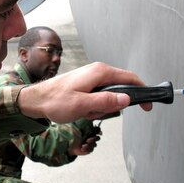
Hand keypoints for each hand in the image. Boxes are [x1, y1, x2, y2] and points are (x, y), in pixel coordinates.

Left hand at [17, 62, 151, 122]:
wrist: (36, 100)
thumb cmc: (55, 101)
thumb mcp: (82, 105)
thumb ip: (105, 101)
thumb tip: (127, 99)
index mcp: (100, 72)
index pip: (130, 78)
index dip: (142, 92)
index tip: (148, 106)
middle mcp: (98, 70)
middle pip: (120, 89)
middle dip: (111, 105)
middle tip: (94, 112)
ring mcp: (92, 76)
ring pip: (108, 95)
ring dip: (99, 108)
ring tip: (83, 111)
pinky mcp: (86, 83)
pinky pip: (98, 97)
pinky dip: (92, 107)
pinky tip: (80, 110)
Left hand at [68, 128, 101, 155]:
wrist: (69, 145)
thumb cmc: (73, 136)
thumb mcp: (78, 129)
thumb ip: (85, 126)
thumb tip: (89, 120)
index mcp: (89, 131)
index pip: (97, 130)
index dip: (98, 131)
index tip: (98, 132)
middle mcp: (91, 137)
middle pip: (98, 138)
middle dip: (93, 139)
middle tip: (87, 140)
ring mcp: (91, 143)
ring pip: (95, 144)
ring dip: (89, 145)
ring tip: (83, 145)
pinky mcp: (89, 149)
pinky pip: (92, 149)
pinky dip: (87, 148)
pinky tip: (82, 148)